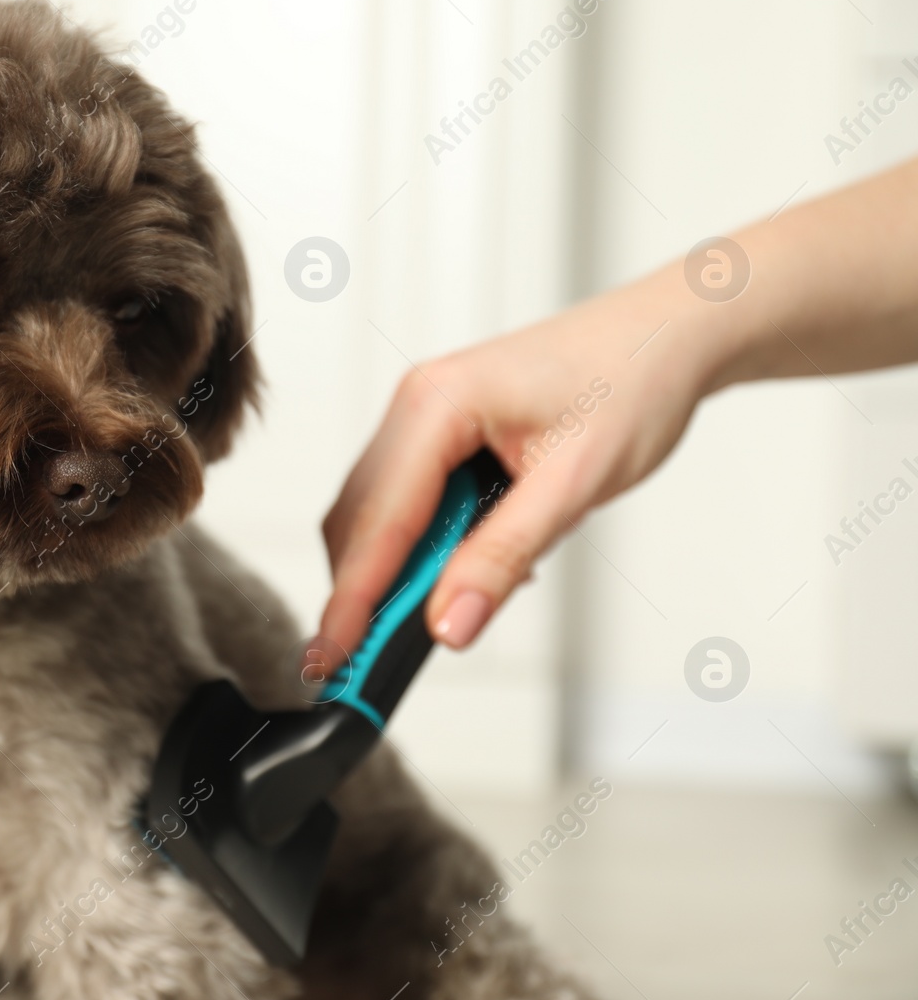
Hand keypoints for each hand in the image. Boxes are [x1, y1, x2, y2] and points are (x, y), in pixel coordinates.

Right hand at [316, 272, 711, 660]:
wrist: (667, 335)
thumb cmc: (633, 383)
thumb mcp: (575, 484)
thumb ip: (504, 557)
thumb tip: (449, 623)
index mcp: (436, 403)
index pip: (379, 521)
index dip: (353, 599)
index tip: (331, 658)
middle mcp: (414, 403)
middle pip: (361, 520)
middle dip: (362, 593)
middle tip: (365, 664)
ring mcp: (422, 415)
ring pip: (377, 514)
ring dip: (392, 573)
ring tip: (421, 624)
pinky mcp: (439, 432)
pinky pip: (407, 501)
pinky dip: (420, 548)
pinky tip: (459, 573)